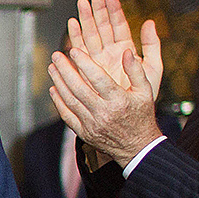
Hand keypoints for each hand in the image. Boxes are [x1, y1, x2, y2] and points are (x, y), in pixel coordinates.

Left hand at [47, 0, 163, 167]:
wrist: (138, 147)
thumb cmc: (141, 116)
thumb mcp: (146, 92)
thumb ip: (136, 71)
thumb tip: (127, 52)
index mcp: (119, 101)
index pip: (98, 78)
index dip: (84, 63)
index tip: (74, 50)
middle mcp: (104, 113)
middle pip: (79, 88)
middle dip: (65, 70)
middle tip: (56, 55)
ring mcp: (92, 124)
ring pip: (70, 100)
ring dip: (58, 83)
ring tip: (52, 68)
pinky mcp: (84, 132)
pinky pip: (67, 115)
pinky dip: (58, 101)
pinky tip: (54, 89)